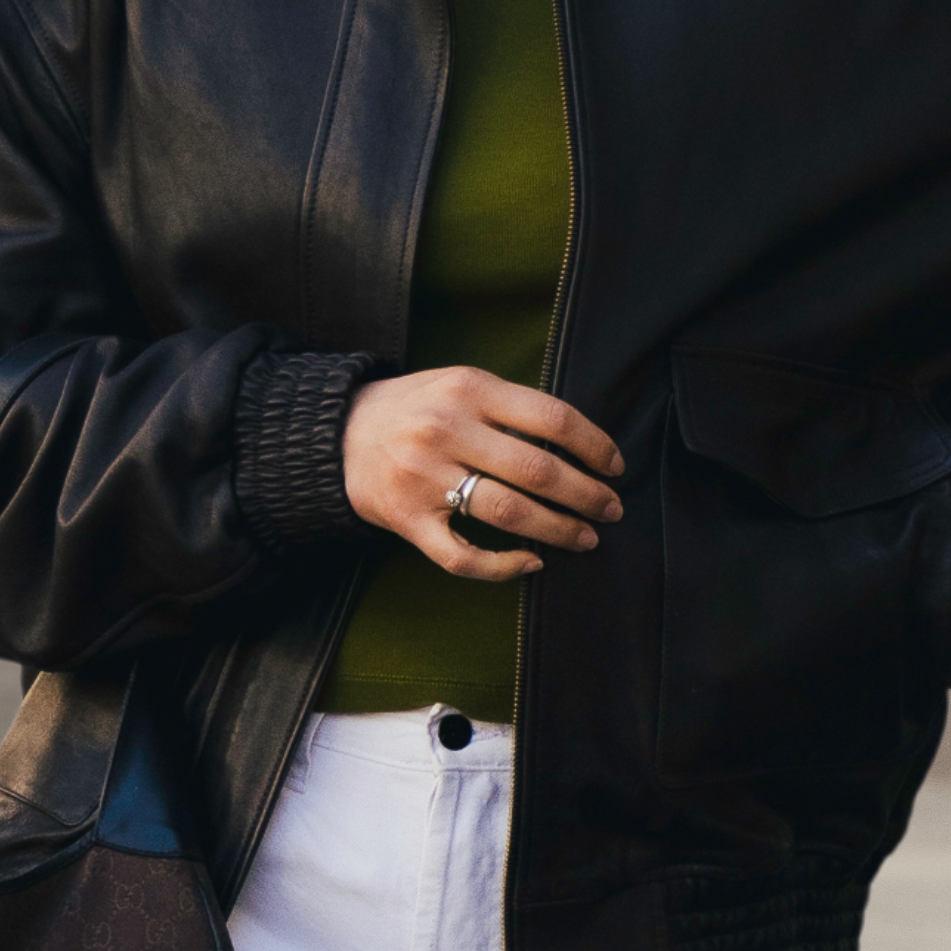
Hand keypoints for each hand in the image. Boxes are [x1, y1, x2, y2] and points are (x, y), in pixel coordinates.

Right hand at [342, 366, 623, 581]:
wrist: (335, 434)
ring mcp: (425, 479)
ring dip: (559, 530)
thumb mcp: (460, 385)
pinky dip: (504, 566)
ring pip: (510, 514)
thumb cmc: (414, 409)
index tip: (616, 466)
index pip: (552, 418)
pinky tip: (531, 563)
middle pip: (538, 471)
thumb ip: (511, 407)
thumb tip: (580, 446)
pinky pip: (463, 556)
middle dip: (587, 496)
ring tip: (585, 538)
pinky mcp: (407, 520)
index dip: (594, 446)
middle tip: (611, 510)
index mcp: (469, 391)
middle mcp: (447, 431)